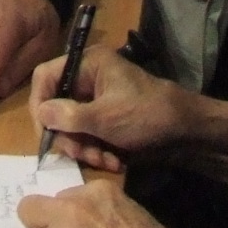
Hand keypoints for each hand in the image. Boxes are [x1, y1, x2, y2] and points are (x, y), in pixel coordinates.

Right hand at [31, 48, 227, 181]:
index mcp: (88, 65)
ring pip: (71, 128)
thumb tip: (41, 114)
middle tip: (83, 155)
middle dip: (69, 137)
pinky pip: (87, 138)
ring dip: (85, 149)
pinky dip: (96, 152)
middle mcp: (88, 79)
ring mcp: (97, 102)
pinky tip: (114, 162)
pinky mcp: (106, 122)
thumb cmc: (147, 116)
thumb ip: (69, 116)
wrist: (187, 133)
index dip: (40, 104)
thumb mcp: (105, 118)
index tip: (46, 134)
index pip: (45, 77)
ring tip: (106, 161)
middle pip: (56, 108)